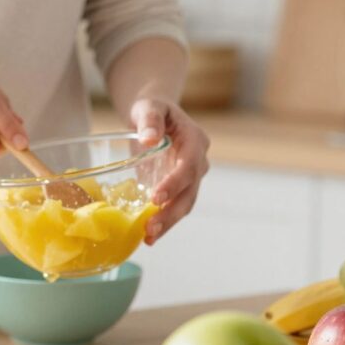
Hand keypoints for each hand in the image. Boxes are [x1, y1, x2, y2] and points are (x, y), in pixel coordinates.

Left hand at [129, 98, 209, 244]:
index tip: (156, 198)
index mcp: (195, 141)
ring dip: (168, 223)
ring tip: (148, 238)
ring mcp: (190, 177)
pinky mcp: (178, 187)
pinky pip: (174, 206)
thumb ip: (149, 120)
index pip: (189, 166)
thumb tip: (150, 139)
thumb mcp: (148, 106)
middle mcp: (197, 161)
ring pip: (184, 204)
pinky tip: (147, 235)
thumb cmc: (152, 108)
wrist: (154, 116)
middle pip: (189, 192)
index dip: (175, 183)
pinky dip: (163, 221)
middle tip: (151, 229)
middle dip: (171, 213)